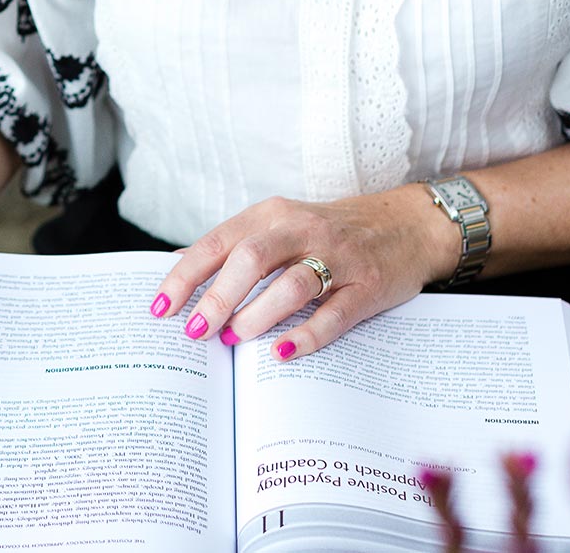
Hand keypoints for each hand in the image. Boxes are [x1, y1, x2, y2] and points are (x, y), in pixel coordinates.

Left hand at [150, 188, 456, 360]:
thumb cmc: (332, 231)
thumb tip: (180, 272)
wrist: (409, 224)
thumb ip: (237, 247)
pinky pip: (335, 313)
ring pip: (292, 284)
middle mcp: (303, 229)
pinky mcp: (369, 285)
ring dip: (258, 315)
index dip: (185, 276)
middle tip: (197, 331)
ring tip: (235, 340)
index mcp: (273, 215)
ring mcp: (339, 257)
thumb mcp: (282, 226)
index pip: (218, 242)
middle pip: (251, 258)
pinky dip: (308, 335)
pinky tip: (284, 353)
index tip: (160, 308)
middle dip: (219, 297)